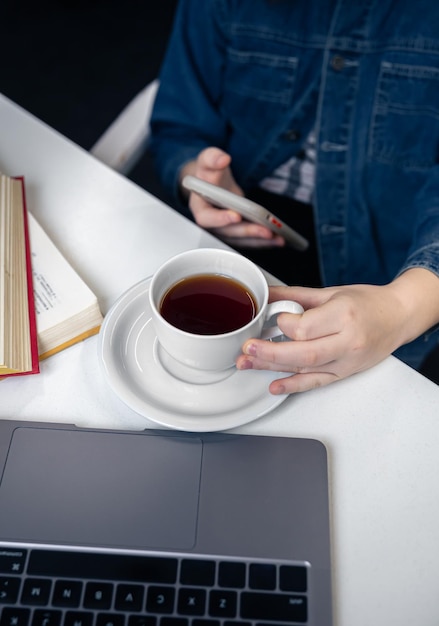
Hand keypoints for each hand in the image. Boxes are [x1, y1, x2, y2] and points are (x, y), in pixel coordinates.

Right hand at [180, 147, 284, 246]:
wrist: (213, 184)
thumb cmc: (209, 174)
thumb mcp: (208, 161)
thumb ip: (212, 158)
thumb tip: (222, 158)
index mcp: (199, 207)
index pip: (206, 218)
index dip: (220, 218)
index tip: (236, 215)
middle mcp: (211, 223)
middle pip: (228, 232)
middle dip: (248, 232)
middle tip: (267, 230)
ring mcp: (223, 231)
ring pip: (240, 240)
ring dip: (260, 240)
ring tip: (278, 238)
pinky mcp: (235, 234)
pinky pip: (248, 241)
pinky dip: (263, 241)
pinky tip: (278, 239)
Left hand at [236, 269, 438, 393]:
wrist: (398, 317)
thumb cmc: (368, 302)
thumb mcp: (331, 292)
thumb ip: (295, 295)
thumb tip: (266, 293)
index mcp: (344, 315)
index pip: (305, 328)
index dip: (284, 324)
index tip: (276, 318)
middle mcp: (347, 341)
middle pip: (302, 353)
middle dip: (269, 352)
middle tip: (246, 349)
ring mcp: (347, 361)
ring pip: (305, 369)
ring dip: (273, 367)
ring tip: (248, 363)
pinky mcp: (345, 373)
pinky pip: (316, 383)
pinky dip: (293, 386)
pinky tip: (274, 386)